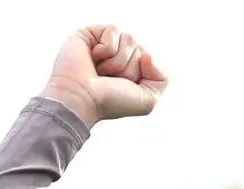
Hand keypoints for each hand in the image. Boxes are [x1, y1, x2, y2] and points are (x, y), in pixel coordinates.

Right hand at [41, 25, 166, 127]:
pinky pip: (113, 31)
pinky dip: (107, 48)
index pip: (147, 59)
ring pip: (129, 39)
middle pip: (139, 49)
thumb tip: (147, 55)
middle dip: (128, 68)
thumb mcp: (147, 101)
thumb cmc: (109, 102)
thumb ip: (160, 80)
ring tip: (100, 72)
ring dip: (117, 60)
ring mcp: (103, 46)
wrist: (83, 99)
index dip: (139, 74)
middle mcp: (116, 57)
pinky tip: (93, 59)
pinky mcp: (90, 34)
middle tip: (109, 80)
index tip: (121, 87)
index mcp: (128, 71)